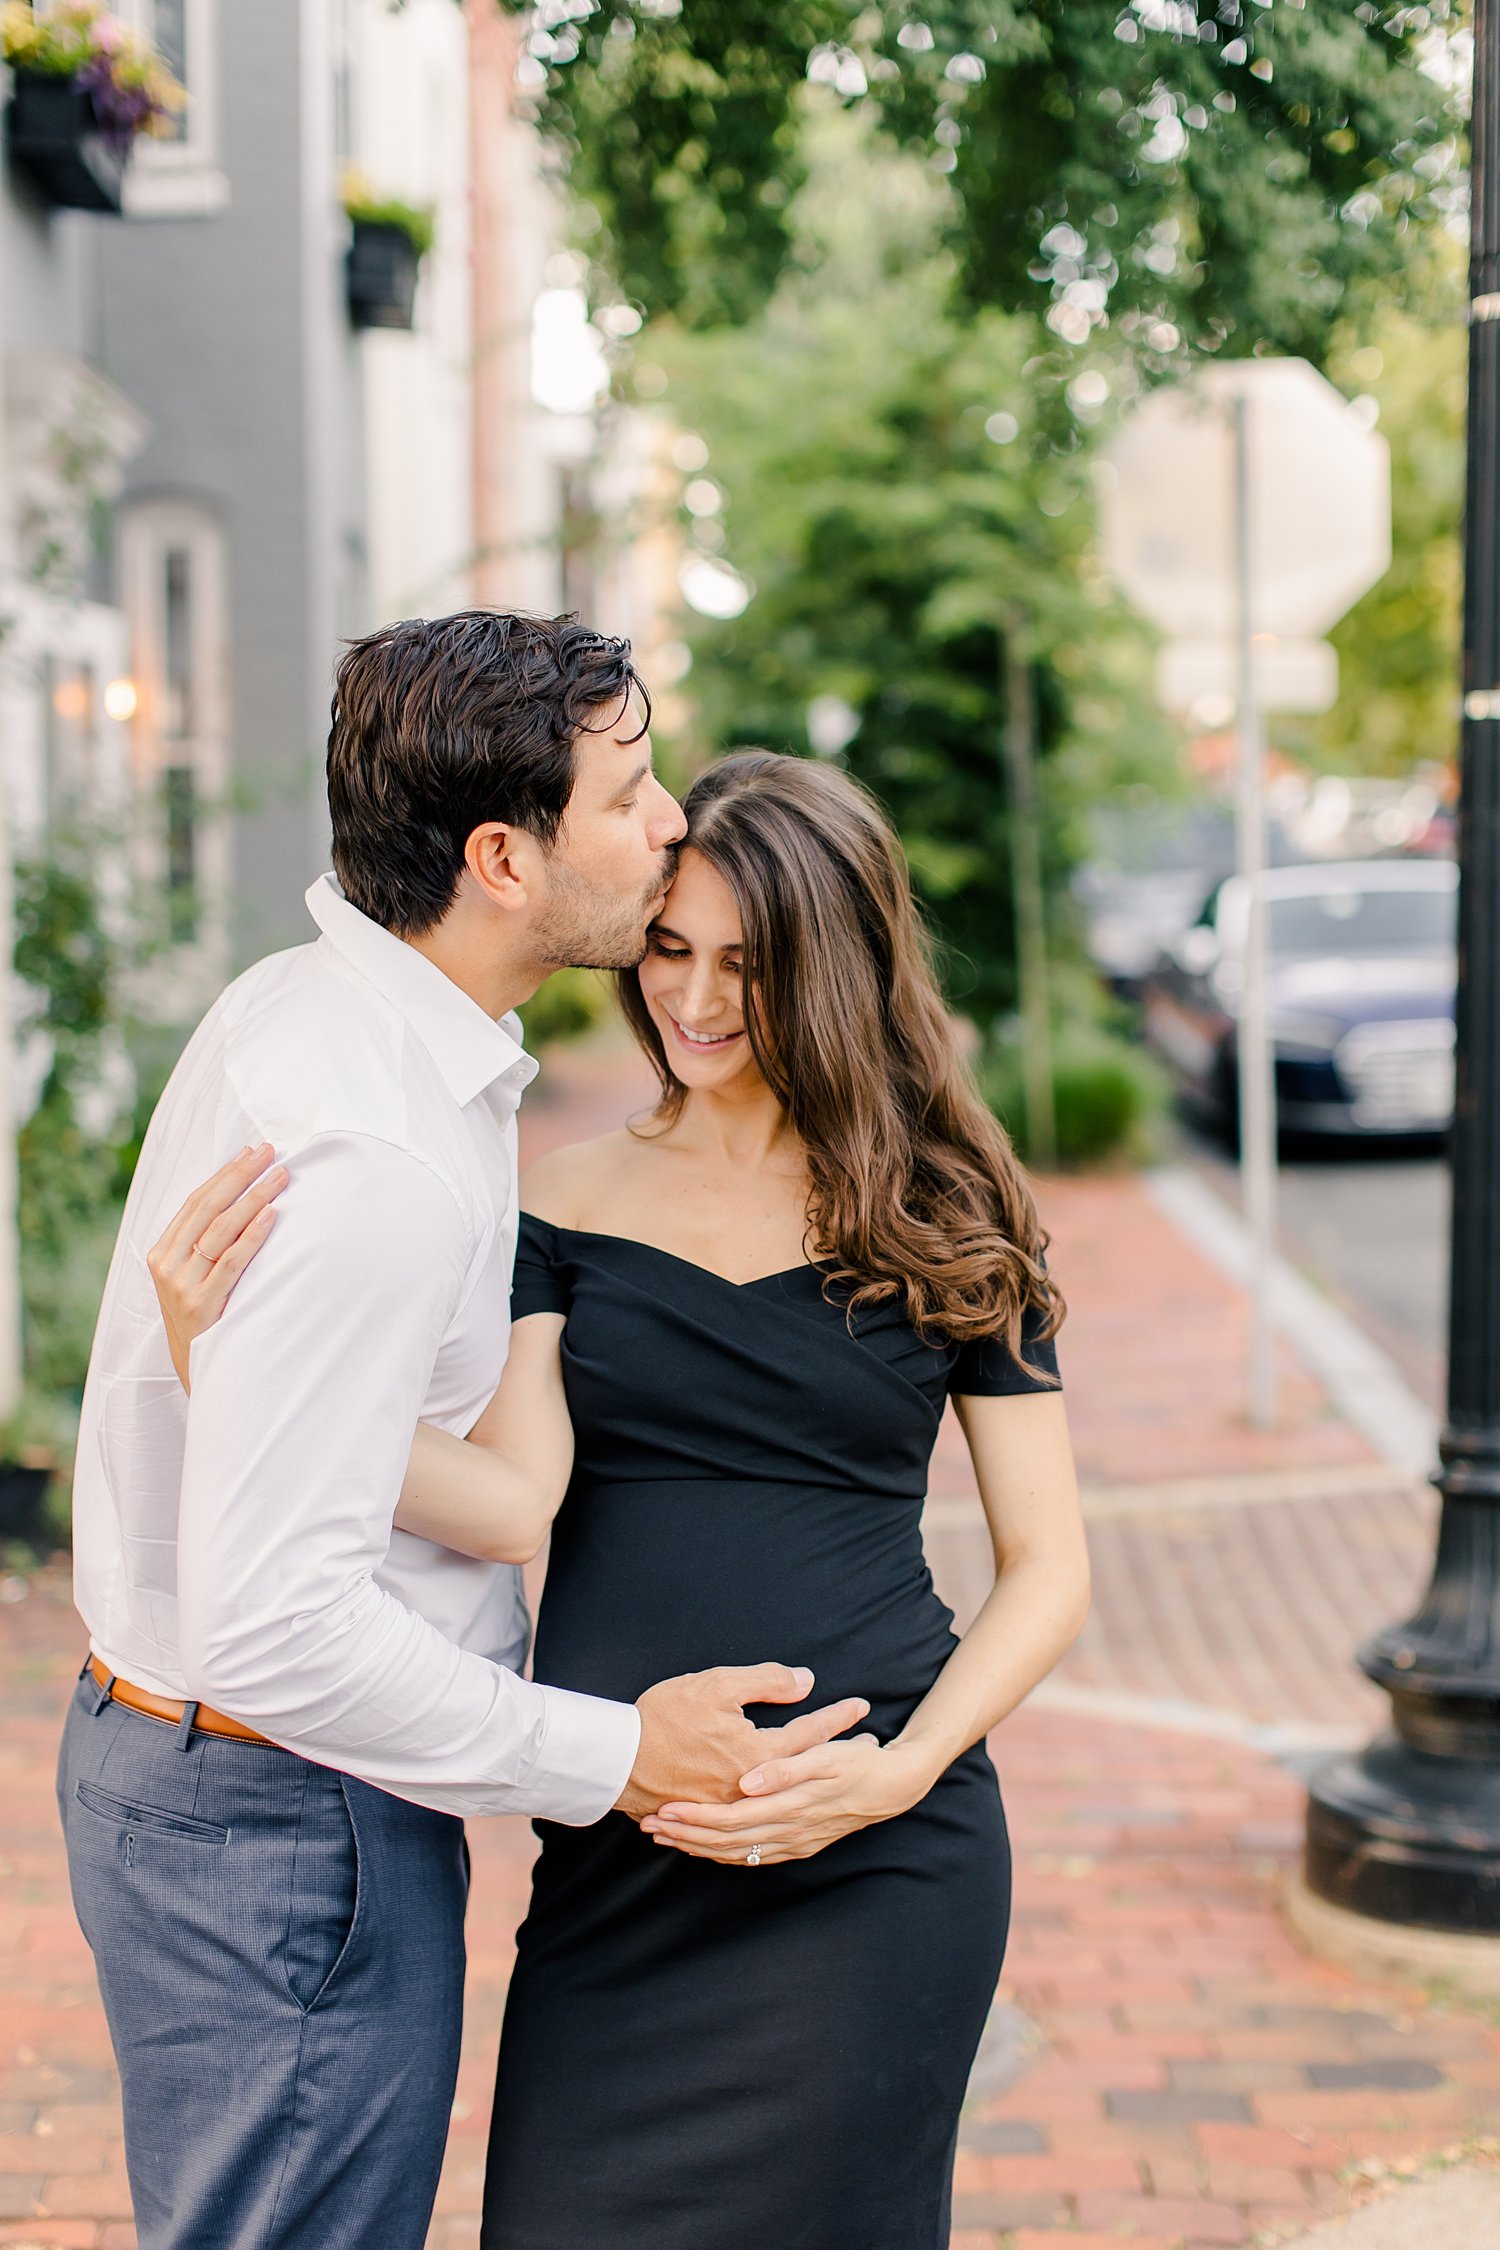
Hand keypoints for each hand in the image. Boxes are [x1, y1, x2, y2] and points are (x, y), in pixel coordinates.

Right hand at [146, 1144, 287, 1387]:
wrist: (200, 1374)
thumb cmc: (205, 1321)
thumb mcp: (193, 1280)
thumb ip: (205, 1246)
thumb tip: (241, 1200)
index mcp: (161, 1254)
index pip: (195, 1203)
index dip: (224, 1174)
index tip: (251, 1151)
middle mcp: (167, 1266)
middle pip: (207, 1208)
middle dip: (241, 1176)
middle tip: (271, 1152)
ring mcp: (181, 1286)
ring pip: (220, 1231)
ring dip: (253, 1198)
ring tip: (280, 1177)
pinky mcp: (201, 1305)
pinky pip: (230, 1262)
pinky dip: (251, 1236)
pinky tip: (271, 1216)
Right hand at [614, 1664, 869, 1822]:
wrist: (616, 1758)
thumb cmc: (664, 1717)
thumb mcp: (716, 1686)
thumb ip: (765, 1682)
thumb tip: (805, 1681)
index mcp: (757, 1756)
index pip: (810, 1735)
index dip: (837, 1718)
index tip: (862, 1706)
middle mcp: (750, 1791)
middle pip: (806, 1776)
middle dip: (840, 1759)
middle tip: (869, 1748)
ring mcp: (731, 1812)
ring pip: (785, 1808)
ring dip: (814, 1794)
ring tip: (840, 1785)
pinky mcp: (710, 1822)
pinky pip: (755, 1832)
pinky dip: (782, 1821)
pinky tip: (786, 1822)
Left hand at [640, 1736, 936, 1864]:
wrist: (895, 1786)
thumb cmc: (858, 1763)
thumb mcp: (827, 1758)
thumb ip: (786, 1770)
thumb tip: (748, 1782)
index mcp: (790, 1807)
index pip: (731, 1819)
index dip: (695, 1818)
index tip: (663, 1810)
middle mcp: (789, 1832)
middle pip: (726, 1841)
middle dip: (686, 1836)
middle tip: (648, 1826)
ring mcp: (794, 1843)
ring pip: (737, 1853)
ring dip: (699, 1846)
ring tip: (664, 1836)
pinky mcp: (799, 1845)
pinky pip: (754, 1857)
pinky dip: (724, 1854)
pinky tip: (706, 1848)